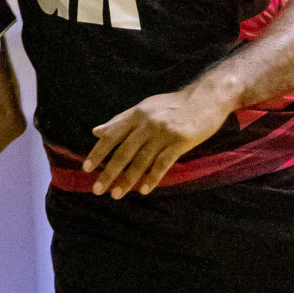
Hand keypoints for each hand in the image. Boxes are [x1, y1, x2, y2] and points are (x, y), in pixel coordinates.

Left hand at [83, 86, 234, 196]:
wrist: (207, 98)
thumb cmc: (173, 105)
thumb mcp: (144, 108)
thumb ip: (120, 121)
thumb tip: (96, 131)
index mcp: (136, 114)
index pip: (112, 135)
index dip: (98, 152)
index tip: (86, 169)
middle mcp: (146, 123)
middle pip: (123, 151)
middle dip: (108, 172)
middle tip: (97, 189)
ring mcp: (163, 132)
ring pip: (141, 160)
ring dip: (127, 180)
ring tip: (116, 194)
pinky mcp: (180, 141)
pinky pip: (162, 163)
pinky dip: (152, 178)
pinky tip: (144, 190)